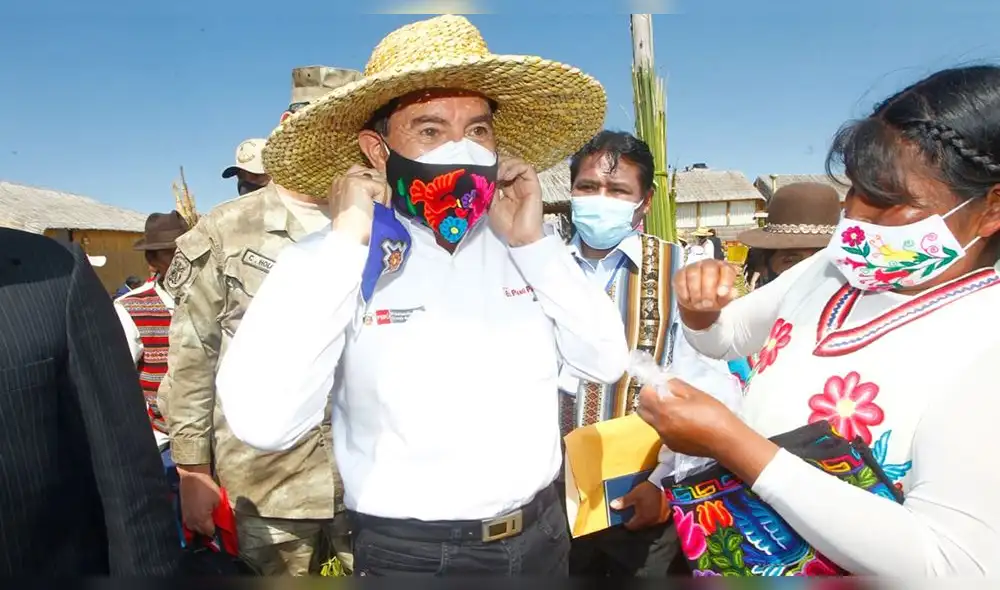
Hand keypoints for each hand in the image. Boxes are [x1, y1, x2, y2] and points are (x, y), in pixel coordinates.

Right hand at [177, 464, 220, 535]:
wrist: (184, 480)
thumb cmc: (203, 487)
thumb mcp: (218, 497)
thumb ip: (222, 510)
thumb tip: (226, 516)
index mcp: (202, 520)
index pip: (210, 533)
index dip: (217, 531)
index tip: (222, 528)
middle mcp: (192, 523)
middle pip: (202, 532)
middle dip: (209, 529)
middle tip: (215, 522)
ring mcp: (185, 519)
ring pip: (194, 528)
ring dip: (201, 526)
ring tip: (207, 519)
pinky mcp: (181, 514)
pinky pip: (189, 522)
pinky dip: (194, 521)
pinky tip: (198, 515)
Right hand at [328, 165, 390, 245]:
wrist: (350, 243)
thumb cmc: (355, 232)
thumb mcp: (356, 208)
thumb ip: (365, 195)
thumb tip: (381, 188)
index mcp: (338, 185)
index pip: (364, 174)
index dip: (374, 190)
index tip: (372, 206)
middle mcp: (340, 179)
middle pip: (373, 173)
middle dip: (379, 191)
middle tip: (374, 210)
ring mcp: (347, 179)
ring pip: (380, 179)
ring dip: (382, 197)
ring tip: (372, 212)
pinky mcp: (357, 183)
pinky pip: (382, 186)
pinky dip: (382, 201)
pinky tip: (371, 211)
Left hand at [489, 157, 543, 246]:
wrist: (519, 237)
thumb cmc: (507, 225)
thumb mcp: (490, 204)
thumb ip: (489, 189)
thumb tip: (483, 175)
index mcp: (506, 188)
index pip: (499, 169)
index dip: (491, 166)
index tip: (481, 169)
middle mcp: (516, 184)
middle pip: (507, 163)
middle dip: (497, 163)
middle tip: (488, 169)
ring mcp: (525, 184)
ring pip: (516, 163)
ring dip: (505, 164)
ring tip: (496, 173)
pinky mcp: (533, 185)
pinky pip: (526, 168)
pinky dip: (515, 167)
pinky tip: (505, 175)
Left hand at [609, 480, 668, 530]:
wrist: (666, 485)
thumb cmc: (648, 491)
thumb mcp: (634, 495)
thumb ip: (623, 502)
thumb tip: (612, 506)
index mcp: (642, 519)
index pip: (631, 526)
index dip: (626, 523)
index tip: (624, 519)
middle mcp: (652, 522)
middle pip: (641, 526)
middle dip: (636, 521)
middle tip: (632, 514)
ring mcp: (660, 519)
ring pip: (649, 522)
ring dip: (644, 518)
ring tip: (641, 511)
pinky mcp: (666, 515)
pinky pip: (656, 518)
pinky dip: (652, 515)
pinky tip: (651, 509)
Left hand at [636, 379, 777, 484]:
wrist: (727, 440)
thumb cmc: (713, 414)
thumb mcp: (695, 393)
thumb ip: (675, 386)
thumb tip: (665, 384)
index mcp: (664, 411)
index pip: (643, 396)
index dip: (650, 388)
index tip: (660, 386)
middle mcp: (659, 426)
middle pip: (642, 411)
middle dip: (648, 401)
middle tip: (663, 396)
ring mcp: (665, 439)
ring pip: (653, 422)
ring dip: (658, 414)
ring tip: (678, 411)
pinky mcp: (673, 447)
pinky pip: (663, 433)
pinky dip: (668, 426)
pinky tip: (685, 424)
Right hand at [674, 259, 737, 311]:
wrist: (698, 302)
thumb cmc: (713, 298)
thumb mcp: (723, 300)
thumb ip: (728, 297)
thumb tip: (733, 292)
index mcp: (723, 269)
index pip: (726, 269)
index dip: (725, 281)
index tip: (721, 294)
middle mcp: (709, 264)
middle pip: (709, 269)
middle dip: (708, 289)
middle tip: (707, 304)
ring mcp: (694, 267)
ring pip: (693, 274)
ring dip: (695, 292)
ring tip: (698, 304)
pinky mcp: (680, 273)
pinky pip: (681, 280)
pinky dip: (684, 293)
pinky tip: (688, 299)